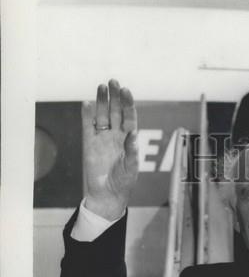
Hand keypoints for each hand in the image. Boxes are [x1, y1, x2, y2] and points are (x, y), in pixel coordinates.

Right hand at [82, 79, 137, 219]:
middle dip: (115, 96)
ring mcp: (102, 137)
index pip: (129, 117)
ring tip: (101, 87)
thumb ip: (132, 151)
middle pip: (116, 111)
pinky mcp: (89, 143)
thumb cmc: (124, 182)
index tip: (126, 91)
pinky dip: (87, 115)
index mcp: (129, 139)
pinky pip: (88, 125)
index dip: (128, 104)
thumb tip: (133, 134)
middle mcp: (116, 135)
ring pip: (102, 115)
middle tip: (112, 82)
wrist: (107, 194)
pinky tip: (87, 103)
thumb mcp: (132, 168)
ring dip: (102, 101)